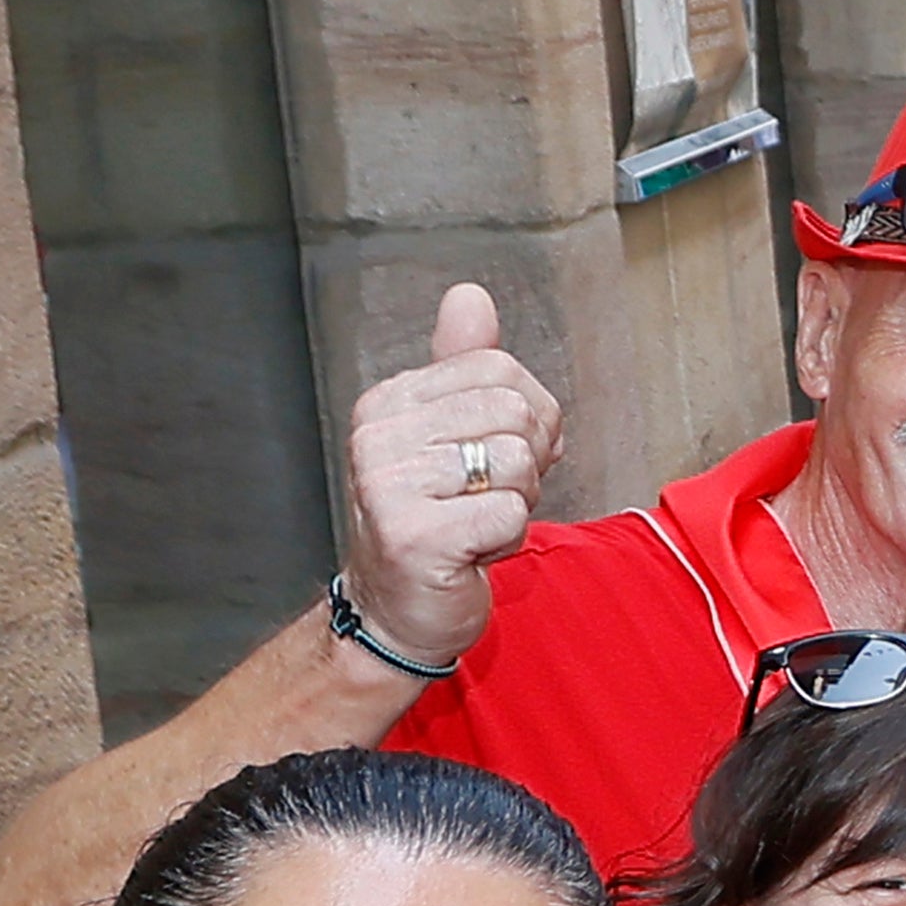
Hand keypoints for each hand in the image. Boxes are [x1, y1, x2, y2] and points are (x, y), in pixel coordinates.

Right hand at [337, 283, 567, 667]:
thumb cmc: (439, 521)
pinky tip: (471, 552)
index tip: (494, 461)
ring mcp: (388, 484)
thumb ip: (465, 367)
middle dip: (526, 463)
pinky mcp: (414, 535)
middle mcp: (377, 434)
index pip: (501, 370)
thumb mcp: (453, 434)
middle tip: (487, 498)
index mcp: (389, 401)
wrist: (399, 609)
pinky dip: (507, 538)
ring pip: (516, 462)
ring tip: (474, 524)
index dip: (527, 420)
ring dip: (517, 504)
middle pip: (515, 411)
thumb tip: (469, 295)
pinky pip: (510, 513)